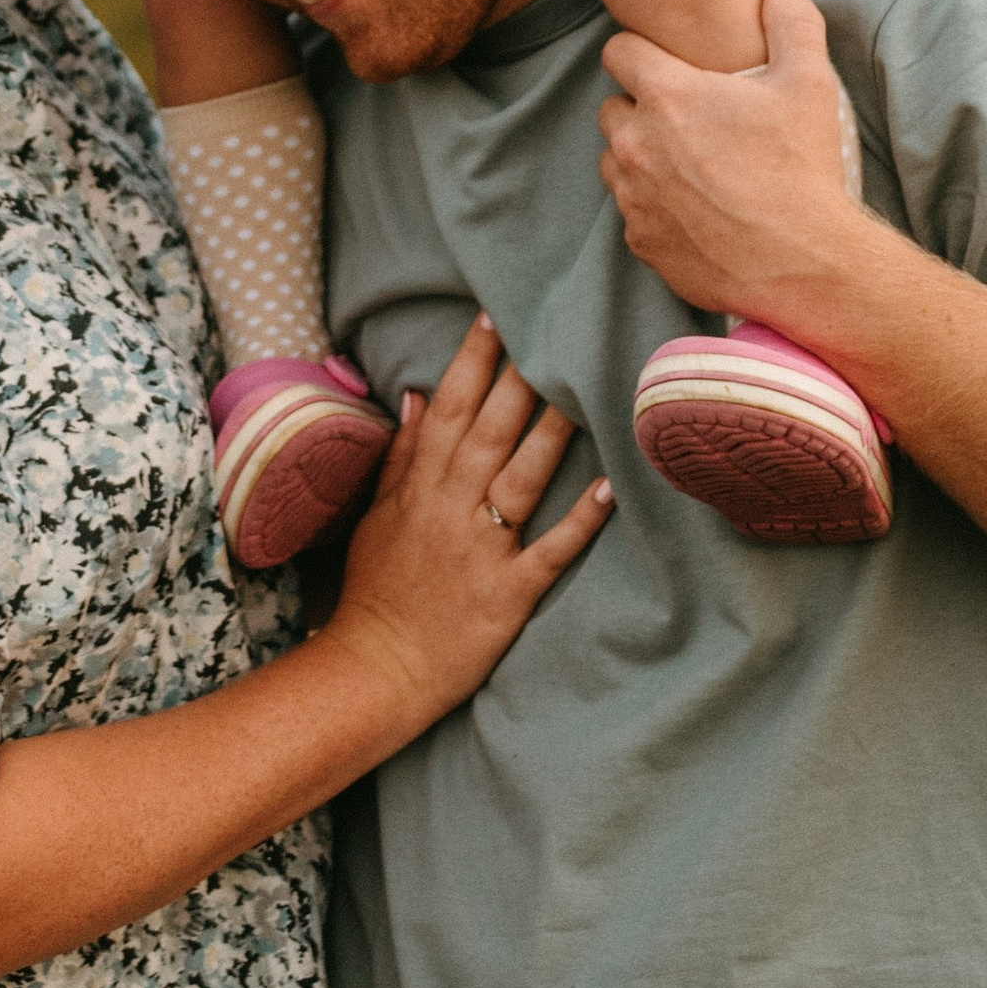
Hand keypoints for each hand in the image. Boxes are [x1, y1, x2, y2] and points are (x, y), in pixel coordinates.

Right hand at [326, 314, 610, 731]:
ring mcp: (481, 550)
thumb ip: (398, 456)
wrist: (375, 670)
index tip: (495, 318)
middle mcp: (450, 510)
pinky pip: (550, 551)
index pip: (446, 411)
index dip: (471, 363)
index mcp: (419, 490)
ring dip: (552, 435)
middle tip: (549, 330)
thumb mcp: (375, 517)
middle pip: (488, 433)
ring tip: (583, 391)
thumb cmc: (375, 593)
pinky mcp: (508, 593)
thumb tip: (412, 393)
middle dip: (517, 381)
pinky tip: (611, 487)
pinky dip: (580, 521)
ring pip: (521, 480)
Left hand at [597, 0, 870, 320]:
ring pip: (614, 162)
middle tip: (688, 120)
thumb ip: (791, 23)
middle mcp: (635, 142)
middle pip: (611, 107)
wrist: (804, 262)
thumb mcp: (809, 84)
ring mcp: (632, 196)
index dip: (641, 53)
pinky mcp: (640, 240)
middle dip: (640, 109)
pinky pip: (631, 212)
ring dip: (640, 157)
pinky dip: (653, 206)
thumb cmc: (804, 169)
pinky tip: (695, 209)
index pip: (618, 52)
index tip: (668, 66)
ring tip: (689, 165)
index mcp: (666, 95)